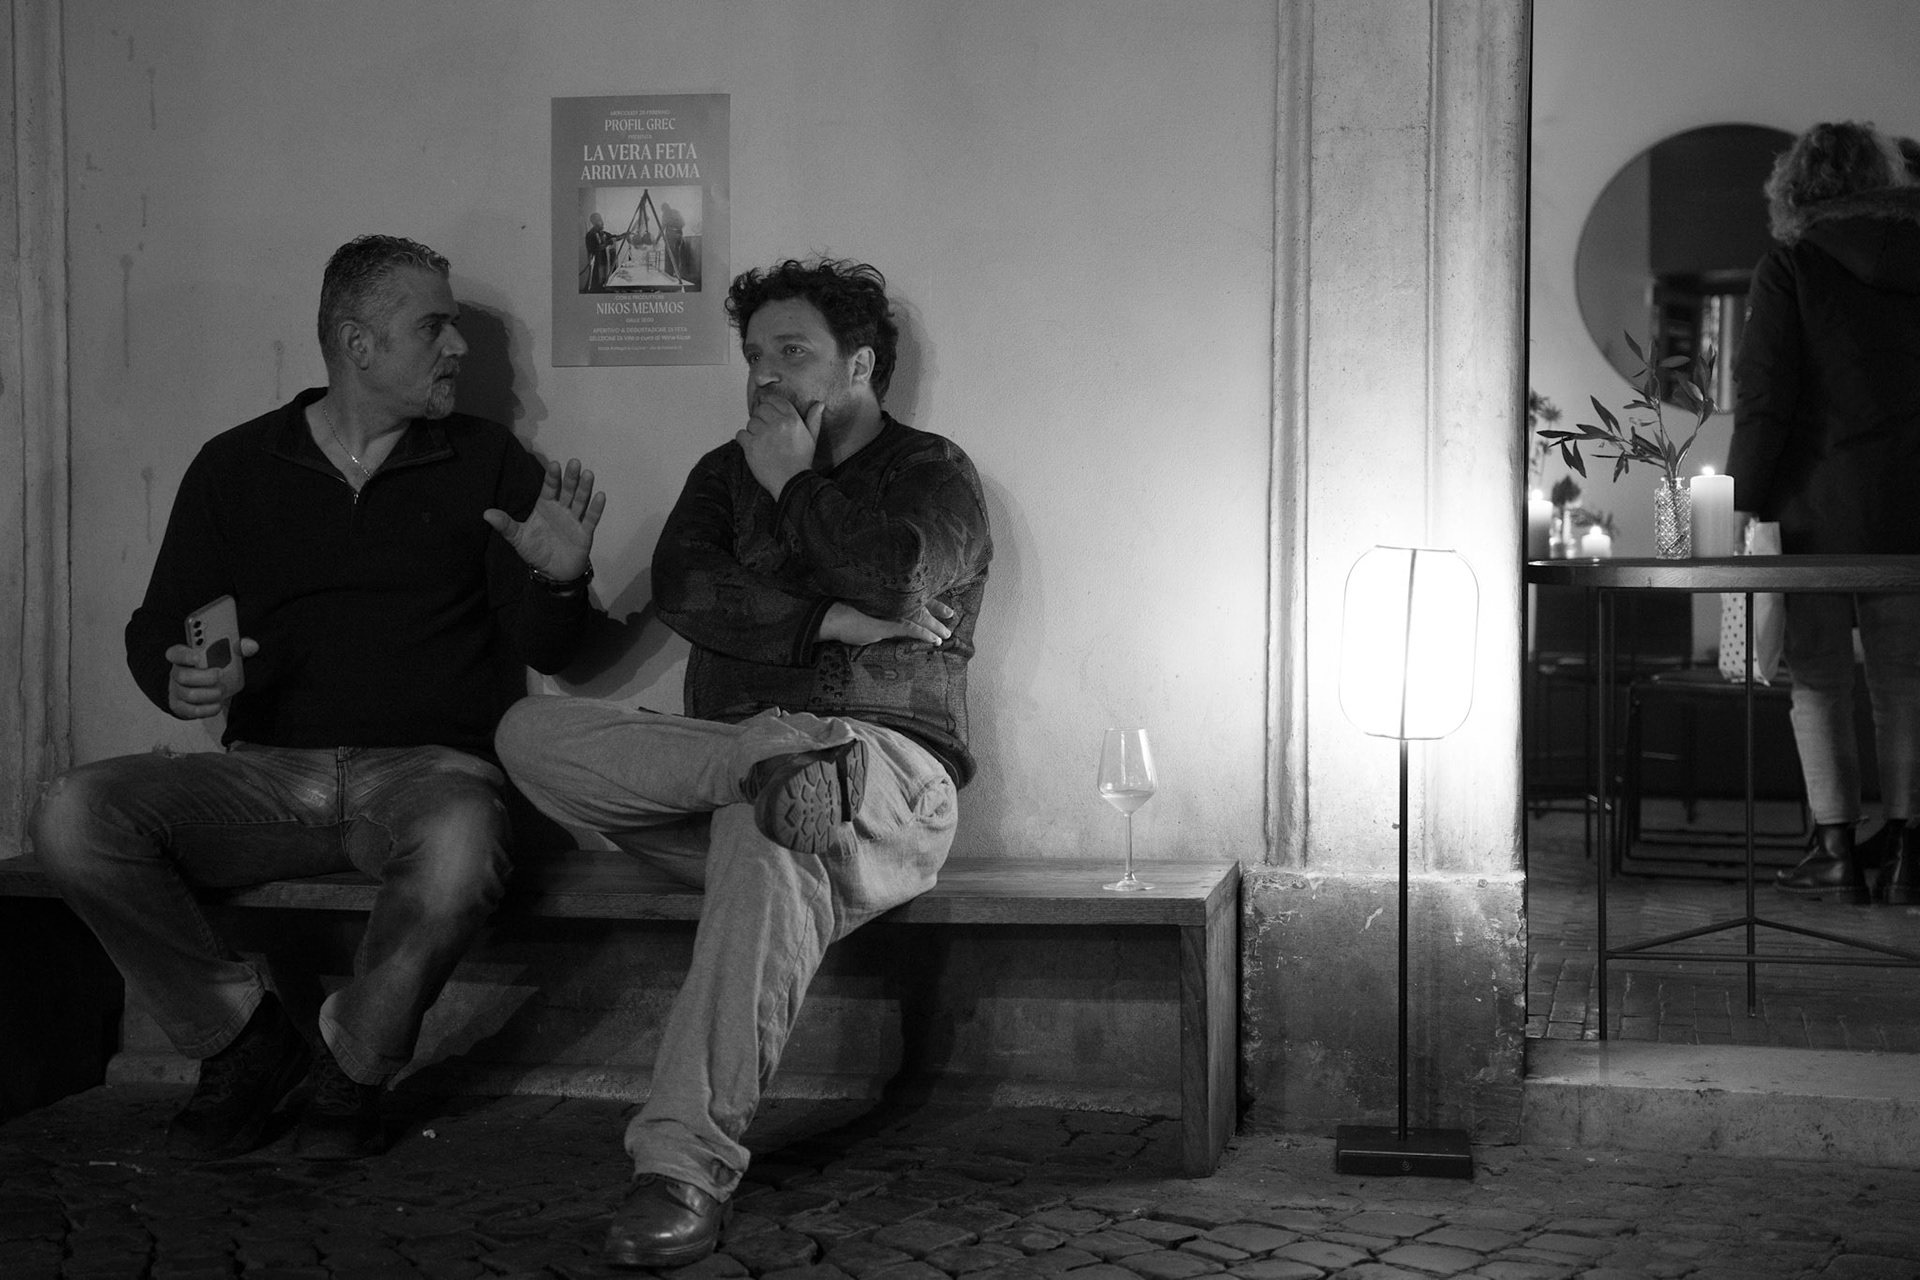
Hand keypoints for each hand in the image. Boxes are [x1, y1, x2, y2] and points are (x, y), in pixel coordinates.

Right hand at [164, 638, 258, 719]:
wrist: (208, 689)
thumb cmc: (214, 667)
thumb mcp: (226, 655)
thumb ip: (238, 649)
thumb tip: (251, 646)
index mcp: (184, 656)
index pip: (175, 653)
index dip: (184, 655)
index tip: (198, 656)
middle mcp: (177, 673)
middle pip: (182, 675)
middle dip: (203, 677)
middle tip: (220, 674)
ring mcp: (176, 690)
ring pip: (188, 694)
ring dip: (209, 693)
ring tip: (221, 690)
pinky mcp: (180, 706)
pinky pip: (191, 710)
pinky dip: (207, 709)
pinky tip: (217, 704)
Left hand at [484, 457, 605, 581]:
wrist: (553, 572)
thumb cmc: (536, 551)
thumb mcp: (518, 538)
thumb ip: (505, 525)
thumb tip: (486, 513)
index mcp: (545, 507)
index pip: (549, 489)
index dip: (552, 478)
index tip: (554, 465)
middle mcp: (561, 510)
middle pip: (567, 491)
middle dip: (571, 477)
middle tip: (574, 462)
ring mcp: (574, 520)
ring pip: (580, 501)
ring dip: (584, 488)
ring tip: (588, 474)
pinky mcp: (584, 533)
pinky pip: (591, 519)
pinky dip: (595, 508)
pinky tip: (600, 496)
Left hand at [736, 391, 822, 496]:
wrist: (792, 482)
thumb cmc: (801, 461)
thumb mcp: (812, 439)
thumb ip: (814, 420)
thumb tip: (820, 404)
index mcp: (793, 420)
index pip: (776, 400)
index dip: (768, 401)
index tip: (765, 405)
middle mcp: (778, 424)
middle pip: (761, 410)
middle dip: (760, 418)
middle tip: (764, 430)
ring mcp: (764, 435)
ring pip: (750, 422)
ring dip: (753, 430)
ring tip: (761, 442)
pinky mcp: (752, 446)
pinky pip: (741, 434)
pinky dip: (744, 440)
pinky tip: (752, 447)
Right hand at [818, 600, 956, 648]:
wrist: (829, 615)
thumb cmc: (843, 610)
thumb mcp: (865, 606)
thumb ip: (880, 610)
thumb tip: (890, 618)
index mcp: (888, 593)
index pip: (912, 593)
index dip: (927, 597)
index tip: (938, 601)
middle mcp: (892, 600)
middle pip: (920, 602)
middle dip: (937, 609)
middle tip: (951, 614)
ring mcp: (890, 611)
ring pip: (919, 617)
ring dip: (934, 626)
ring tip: (945, 634)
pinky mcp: (886, 625)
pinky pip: (909, 629)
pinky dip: (923, 634)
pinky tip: (934, 640)